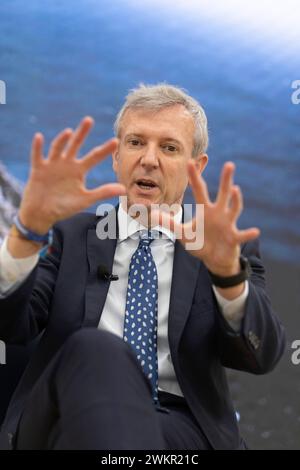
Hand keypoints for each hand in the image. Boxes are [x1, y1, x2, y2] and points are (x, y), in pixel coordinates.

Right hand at [18, 117, 125, 233]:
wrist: (43, 214)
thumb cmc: (64, 206)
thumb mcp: (86, 199)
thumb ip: (104, 192)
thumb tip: (125, 189)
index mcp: (79, 170)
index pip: (94, 157)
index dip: (104, 150)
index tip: (116, 141)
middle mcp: (66, 163)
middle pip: (75, 145)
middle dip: (82, 133)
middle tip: (89, 120)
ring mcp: (52, 165)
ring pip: (57, 148)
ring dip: (62, 140)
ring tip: (69, 132)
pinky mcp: (38, 169)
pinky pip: (37, 156)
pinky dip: (37, 147)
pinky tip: (39, 137)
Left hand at [157, 160, 259, 276]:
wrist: (215, 259)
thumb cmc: (201, 243)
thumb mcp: (183, 234)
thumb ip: (170, 223)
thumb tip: (153, 214)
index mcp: (206, 210)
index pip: (199, 190)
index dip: (195, 177)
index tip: (190, 162)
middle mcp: (219, 213)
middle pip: (222, 194)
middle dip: (225, 180)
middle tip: (229, 164)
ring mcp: (228, 225)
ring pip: (234, 209)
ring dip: (236, 200)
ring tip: (235, 190)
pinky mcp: (234, 238)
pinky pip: (242, 235)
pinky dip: (248, 234)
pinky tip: (255, 231)